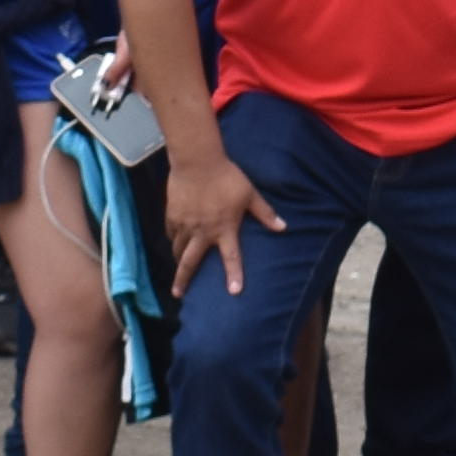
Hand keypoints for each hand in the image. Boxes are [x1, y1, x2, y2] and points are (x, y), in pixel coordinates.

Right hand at [164, 137, 272, 293]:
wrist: (197, 161)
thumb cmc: (228, 177)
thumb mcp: (250, 194)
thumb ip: (265, 213)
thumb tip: (283, 227)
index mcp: (224, 228)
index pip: (231, 258)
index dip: (234, 275)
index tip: (234, 292)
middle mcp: (202, 231)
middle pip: (190, 262)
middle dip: (183, 280)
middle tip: (178, 294)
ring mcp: (185, 224)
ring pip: (178, 249)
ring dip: (179, 261)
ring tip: (178, 271)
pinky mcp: (172, 215)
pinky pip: (171, 233)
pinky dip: (173, 240)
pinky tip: (175, 242)